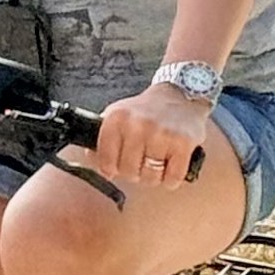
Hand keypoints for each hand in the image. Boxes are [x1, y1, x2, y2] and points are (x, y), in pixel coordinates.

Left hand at [93, 81, 215, 192]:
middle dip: (135, 172)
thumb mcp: (118, 115)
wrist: (180, 95)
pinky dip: (171, 178)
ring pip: (150, 178)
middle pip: (128, 173)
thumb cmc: (146, 111)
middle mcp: (137, 125)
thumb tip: (92, 162)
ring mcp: (161, 134)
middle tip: (142, 160)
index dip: (111, 169)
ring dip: (154, 176)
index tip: (117, 166)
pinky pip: (172, 179)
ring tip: (157, 160)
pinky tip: (171, 163)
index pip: (106, 162)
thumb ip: (102, 138)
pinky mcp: (182, 143)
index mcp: (116, 118)